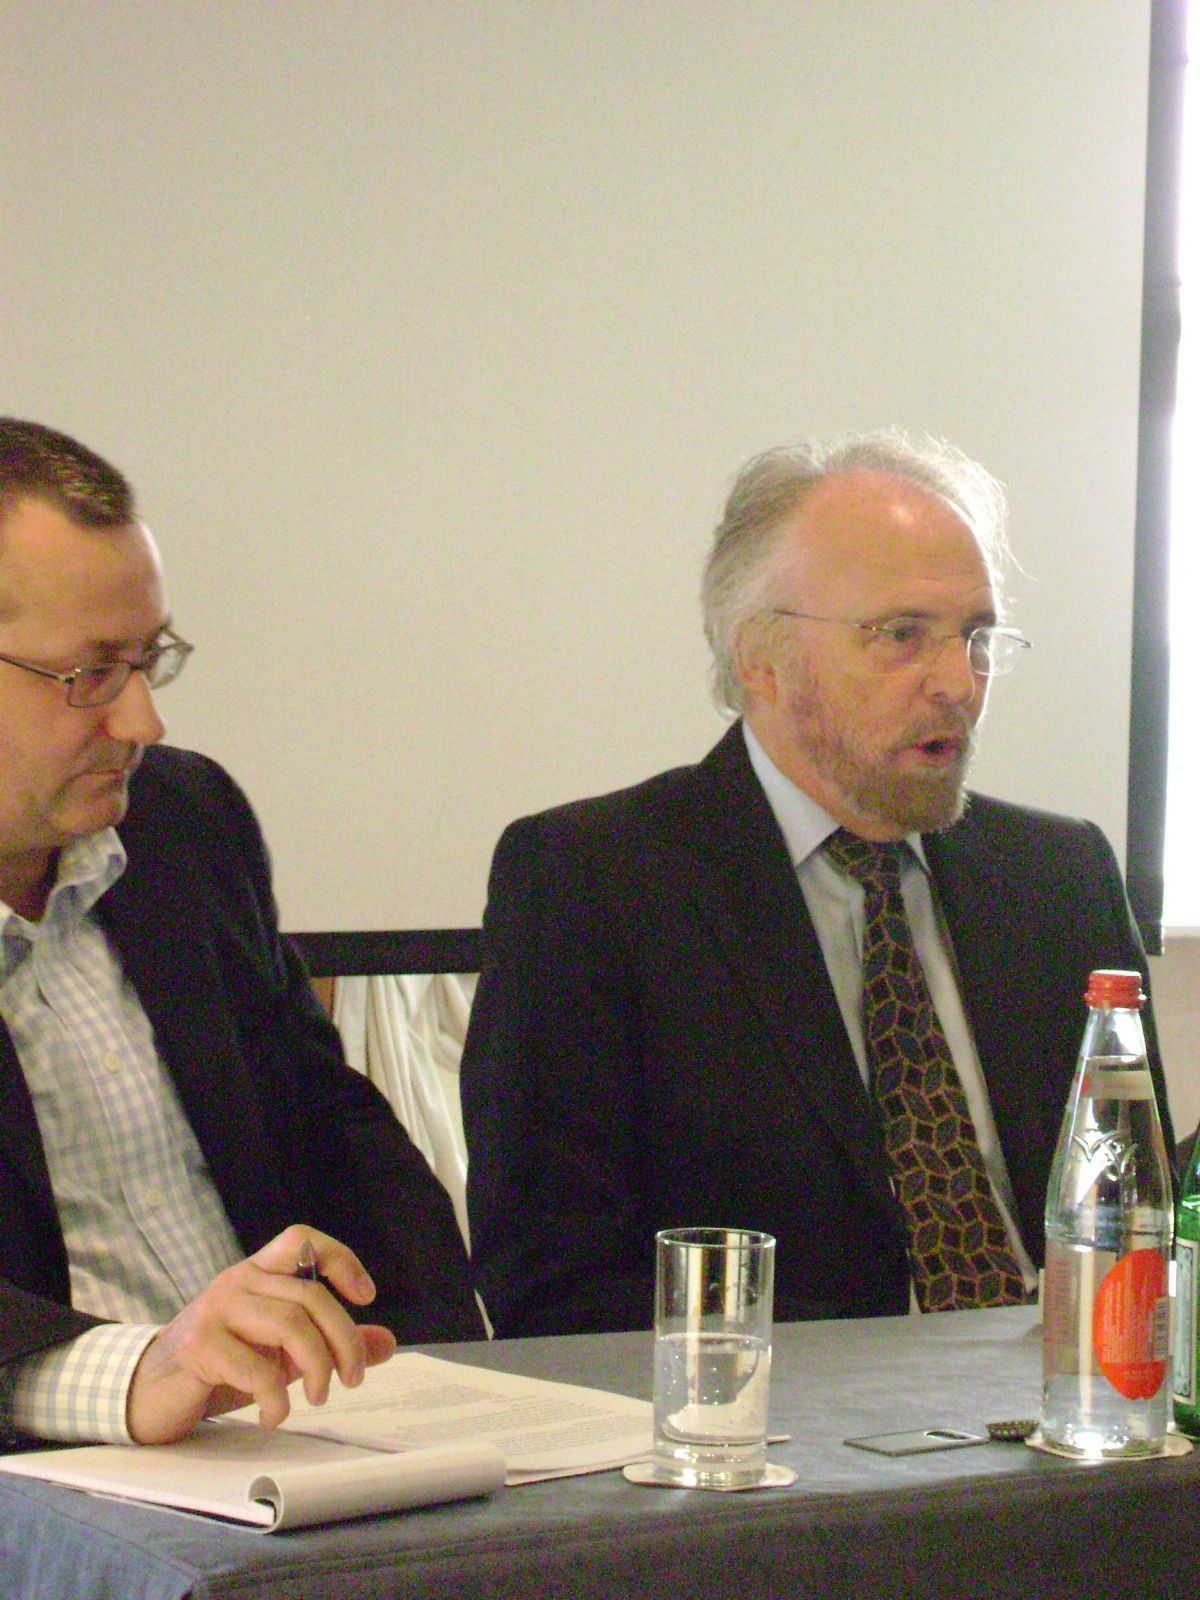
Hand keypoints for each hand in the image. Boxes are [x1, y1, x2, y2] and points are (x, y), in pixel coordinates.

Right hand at [125, 1226, 396, 1444]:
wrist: (147, 1394)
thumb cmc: (216, 1369)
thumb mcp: (278, 1354)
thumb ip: (327, 1344)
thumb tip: (386, 1344)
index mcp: (255, 1275)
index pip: (300, 1240)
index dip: (339, 1258)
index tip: (366, 1296)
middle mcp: (235, 1282)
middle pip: (309, 1295)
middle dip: (344, 1339)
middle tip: (354, 1376)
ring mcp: (214, 1310)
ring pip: (290, 1325)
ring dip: (318, 1367)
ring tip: (321, 1396)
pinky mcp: (198, 1346)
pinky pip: (258, 1368)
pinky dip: (278, 1399)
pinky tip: (276, 1415)